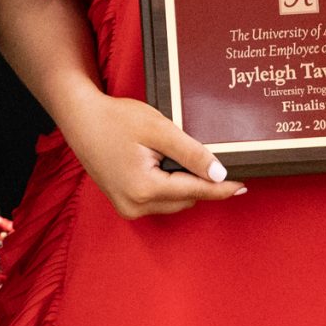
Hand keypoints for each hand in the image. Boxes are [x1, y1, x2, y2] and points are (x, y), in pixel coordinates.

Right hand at [56, 86, 247, 220]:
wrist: (80, 118)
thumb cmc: (116, 118)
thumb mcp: (158, 129)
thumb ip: (190, 153)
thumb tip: (219, 174)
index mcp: (144, 189)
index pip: (195, 191)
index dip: (222, 187)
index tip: (244, 184)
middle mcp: (135, 206)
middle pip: (186, 198)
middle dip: (200, 181)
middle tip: (208, 156)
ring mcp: (128, 208)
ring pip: (173, 201)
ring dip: (183, 183)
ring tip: (176, 155)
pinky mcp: (124, 204)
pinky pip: (159, 200)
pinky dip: (168, 185)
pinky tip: (164, 163)